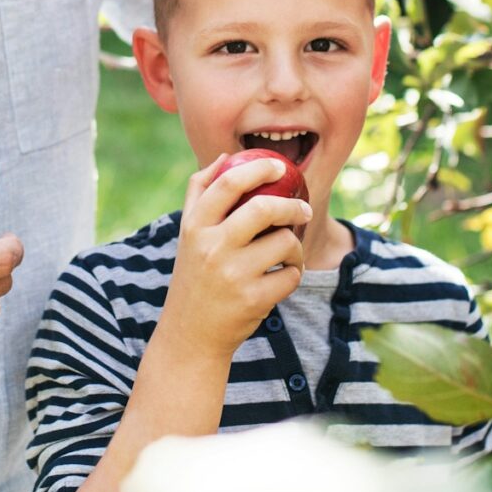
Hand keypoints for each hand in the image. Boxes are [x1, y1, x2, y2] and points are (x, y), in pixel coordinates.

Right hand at [159, 154, 309, 358]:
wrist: (191, 335)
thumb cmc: (195, 276)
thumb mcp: (188, 234)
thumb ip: (200, 192)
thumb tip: (226, 156)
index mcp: (195, 227)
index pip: (227, 183)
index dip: (258, 169)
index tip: (278, 167)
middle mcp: (212, 248)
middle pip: (263, 209)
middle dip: (292, 206)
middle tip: (302, 210)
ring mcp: (233, 275)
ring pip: (285, 242)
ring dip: (294, 248)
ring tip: (287, 256)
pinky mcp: (253, 300)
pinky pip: (291, 275)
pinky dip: (292, 275)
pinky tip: (280, 280)